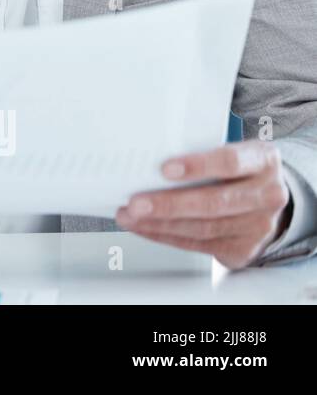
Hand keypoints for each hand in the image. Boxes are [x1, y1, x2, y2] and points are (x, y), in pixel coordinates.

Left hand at [116, 140, 293, 269]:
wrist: (267, 199)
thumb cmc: (239, 169)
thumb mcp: (230, 150)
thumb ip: (199, 153)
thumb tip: (149, 161)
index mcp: (263, 161)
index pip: (231, 162)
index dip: (197, 166)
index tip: (165, 168)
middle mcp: (268, 195)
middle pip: (214, 202)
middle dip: (169, 204)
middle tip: (136, 203)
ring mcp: (259, 225)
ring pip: (203, 227)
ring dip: (160, 223)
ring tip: (131, 215)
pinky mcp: (244, 248)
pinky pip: (198, 244)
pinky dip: (166, 235)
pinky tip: (145, 227)